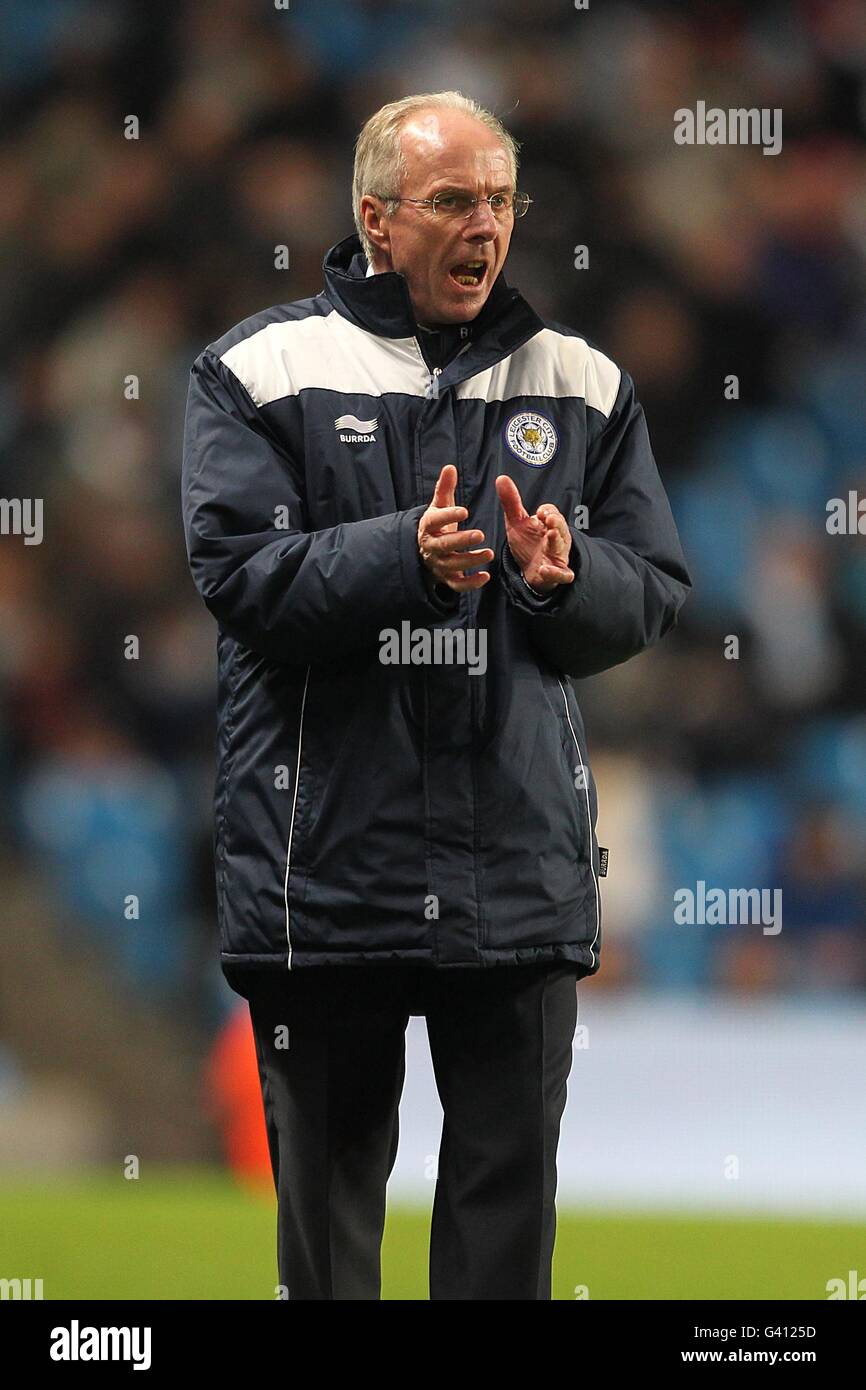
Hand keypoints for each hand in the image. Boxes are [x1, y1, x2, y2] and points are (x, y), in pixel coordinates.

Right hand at [418, 464, 492, 591]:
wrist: (423, 552)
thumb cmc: (437, 525)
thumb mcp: (438, 506)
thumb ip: (444, 488)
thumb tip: (450, 467)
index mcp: (428, 527)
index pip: (435, 521)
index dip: (449, 516)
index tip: (465, 511)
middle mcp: (431, 547)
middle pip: (444, 545)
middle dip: (461, 541)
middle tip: (481, 534)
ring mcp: (438, 565)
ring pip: (452, 565)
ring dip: (470, 561)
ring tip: (489, 554)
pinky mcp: (446, 579)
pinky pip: (457, 585)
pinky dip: (470, 584)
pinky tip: (485, 577)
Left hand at [494, 475, 574, 590]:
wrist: (532, 571)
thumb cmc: (528, 543)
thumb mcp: (517, 523)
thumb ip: (511, 502)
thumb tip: (501, 477)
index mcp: (549, 524)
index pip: (552, 513)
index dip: (548, 511)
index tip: (541, 512)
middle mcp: (557, 538)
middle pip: (561, 528)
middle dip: (556, 523)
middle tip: (549, 520)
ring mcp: (558, 556)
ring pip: (562, 548)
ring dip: (556, 542)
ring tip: (549, 535)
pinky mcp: (557, 574)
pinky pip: (563, 574)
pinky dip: (556, 572)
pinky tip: (544, 569)